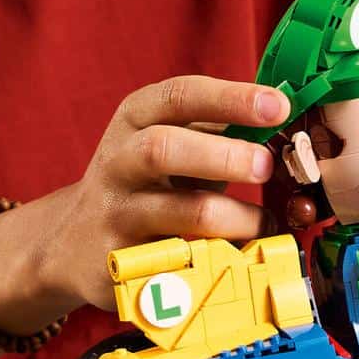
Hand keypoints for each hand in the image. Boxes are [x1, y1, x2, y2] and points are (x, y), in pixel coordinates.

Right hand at [37, 76, 289, 311]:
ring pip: (179, 212)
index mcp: (136, 118)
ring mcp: (117, 213)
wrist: (74, 240)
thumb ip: (217, 126)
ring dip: (235, 217)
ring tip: (264, 221)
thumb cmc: (145, 179)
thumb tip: (284, 113)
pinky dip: (220, 258)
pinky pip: (182, 262)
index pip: (180, 95)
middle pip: (163, 149)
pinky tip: (240, 254)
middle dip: (223, 156)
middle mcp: (119, 160)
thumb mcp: (170, 139)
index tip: (278, 106)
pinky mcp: (122, 263)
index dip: (232, 98)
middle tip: (266, 165)